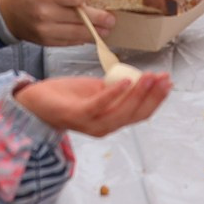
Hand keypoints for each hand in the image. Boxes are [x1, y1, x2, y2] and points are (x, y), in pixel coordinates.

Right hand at [0, 0, 111, 45]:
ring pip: (78, 33)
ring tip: (107, 29)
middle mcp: (46, 14)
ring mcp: (46, 31)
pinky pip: (70, 42)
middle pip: (81, 17)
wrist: (5, 12)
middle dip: (100, 18)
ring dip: (95, 32)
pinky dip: (82, 38)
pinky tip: (91, 35)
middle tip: (111, 18)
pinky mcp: (47, 43)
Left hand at [16, 70, 172, 134]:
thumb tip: (138, 78)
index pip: (141, 113)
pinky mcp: (77, 115)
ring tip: (150, 76)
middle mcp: (105, 127)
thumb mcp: (97, 90)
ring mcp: (91, 123)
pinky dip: (114, 93)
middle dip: (153, 95)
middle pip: (136, 114)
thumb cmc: (67, 96)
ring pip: (122, 111)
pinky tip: (125, 80)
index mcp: (111, 121)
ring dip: (139, 93)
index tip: (168, 82)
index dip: (157, 99)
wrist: (36, 102)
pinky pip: (99, 105)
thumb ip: (116, 89)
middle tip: (164, 78)